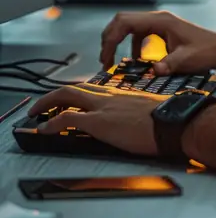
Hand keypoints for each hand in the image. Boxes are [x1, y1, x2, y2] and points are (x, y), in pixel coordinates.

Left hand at [28, 85, 161, 154]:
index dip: (77, 94)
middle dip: (54, 95)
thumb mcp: (151, 113)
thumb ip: (139, 114)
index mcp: (122, 95)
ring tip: (36, 112)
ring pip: (66, 95)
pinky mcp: (98, 121)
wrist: (176, 123)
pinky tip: (44, 129)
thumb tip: (139, 125)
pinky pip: (66, 118)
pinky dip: (51, 123)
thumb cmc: (171, 121)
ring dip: (46, 103)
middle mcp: (110, 96)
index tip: (69, 100)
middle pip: (75, 88)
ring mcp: (103, 107)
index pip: (93, 89)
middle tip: (42, 103)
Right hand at [100, 10, 215, 74]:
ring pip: (129, 27)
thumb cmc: (207, 51)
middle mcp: (157, 19)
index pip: (125, 22)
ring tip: (112, 62)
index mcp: (160, 21)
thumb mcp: (187, 60)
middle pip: (122, 21)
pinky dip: (132, 47)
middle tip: (104, 60)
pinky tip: (136, 62)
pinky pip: (139, 35)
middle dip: (110, 39)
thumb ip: (169, 64)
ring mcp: (159, 24)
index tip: (106, 58)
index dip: (111, 39)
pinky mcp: (162, 32)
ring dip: (118, 42)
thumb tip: (153, 71)